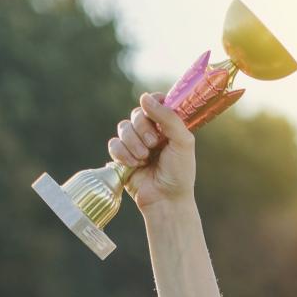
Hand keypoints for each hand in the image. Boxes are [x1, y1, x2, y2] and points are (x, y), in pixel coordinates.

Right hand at [108, 92, 195, 211]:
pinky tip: (134, 165)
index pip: (156, 101)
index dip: (152, 102)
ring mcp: (136, 143)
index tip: (153, 109)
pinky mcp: (123, 156)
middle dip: (143, 129)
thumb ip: (168, 118)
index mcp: (169, 125)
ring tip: (145, 159)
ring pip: (123, 128)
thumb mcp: (183, 142)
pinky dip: (122, 154)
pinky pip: (113, 144)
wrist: (166, 199)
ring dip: (133, 144)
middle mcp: (152, 131)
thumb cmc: (180, 172)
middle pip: (136, 114)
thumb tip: (144, 97)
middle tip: (154, 145)